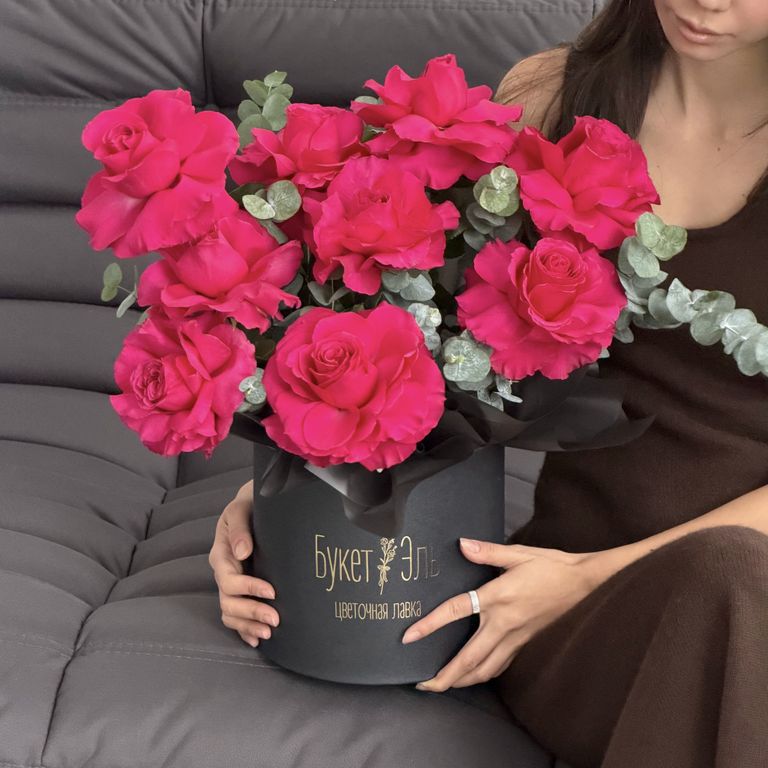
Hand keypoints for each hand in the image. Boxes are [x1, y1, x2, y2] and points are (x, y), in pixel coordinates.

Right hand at [207, 479, 279, 647]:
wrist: (252, 507)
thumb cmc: (247, 507)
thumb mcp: (241, 510)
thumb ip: (241, 529)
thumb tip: (242, 552)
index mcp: (221, 555)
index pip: (229, 581)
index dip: (249, 589)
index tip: (272, 591)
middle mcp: (223, 572)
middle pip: (229, 603)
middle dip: (251, 613)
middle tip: (275, 620)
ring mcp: (230, 583)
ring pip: (230, 613)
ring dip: (248, 626)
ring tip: (269, 633)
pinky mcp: (240, 589)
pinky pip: (236, 615)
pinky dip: (244, 630)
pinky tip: (257, 640)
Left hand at [403, 537, 594, 690]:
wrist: (585, 583)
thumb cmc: (552, 566)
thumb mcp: (520, 553)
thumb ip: (487, 551)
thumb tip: (462, 544)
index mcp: (498, 597)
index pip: (456, 611)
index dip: (430, 625)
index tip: (409, 637)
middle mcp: (504, 623)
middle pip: (469, 660)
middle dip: (444, 677)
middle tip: (422, 685)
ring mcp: (516, 638)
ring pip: (485, 670)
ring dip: (462, 681)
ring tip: (442, 684)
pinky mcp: (525, 643)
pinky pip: (500, 665)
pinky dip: (482, 674)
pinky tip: (473, 674)